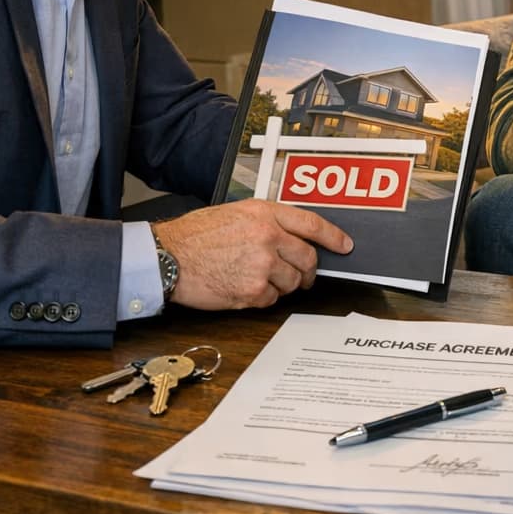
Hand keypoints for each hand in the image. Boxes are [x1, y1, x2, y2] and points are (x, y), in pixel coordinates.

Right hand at [153, 200, 352, 310]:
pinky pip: (272, 300)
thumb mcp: (235, 213)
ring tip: (257, 278)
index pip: (312, 224)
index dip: (333, 237)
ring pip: (292, 282)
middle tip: (301, 275)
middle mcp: (268, 237)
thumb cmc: (195, 236)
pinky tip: (243, 287)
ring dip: (281, 285)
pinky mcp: (252, 290)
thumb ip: (267, 221)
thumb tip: (292, 235)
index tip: (345, 245)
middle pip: (308, 258)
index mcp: (265, 214)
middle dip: (307, 270)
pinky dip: (262, 298)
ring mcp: (262, 264)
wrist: (167, 257)